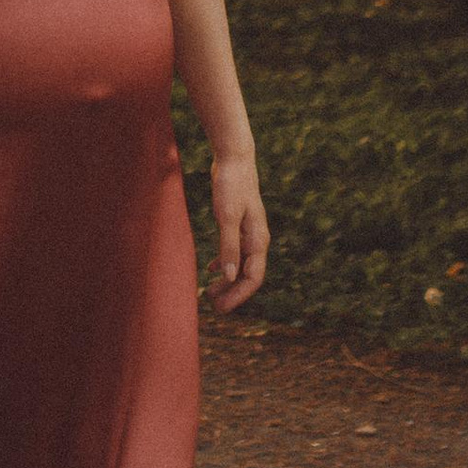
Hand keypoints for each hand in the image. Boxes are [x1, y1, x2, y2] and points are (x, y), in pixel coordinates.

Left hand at [207, 155, 267, 313]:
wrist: (234, 159)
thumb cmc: (231, 186)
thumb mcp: (226, 217)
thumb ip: (228, 247)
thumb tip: (229, 277)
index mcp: (258, 241)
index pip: (253, 278)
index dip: (238, 296)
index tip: (221, 307)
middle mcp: (257, 240)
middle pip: (248, 275)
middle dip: (232, 293)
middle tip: (213, 306)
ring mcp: (249, 232)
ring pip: (241, 265)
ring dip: (228, 280)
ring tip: (210, 292)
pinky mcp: (240, 224)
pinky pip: (235, 251)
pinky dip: (225, 262)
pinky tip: (212, 269)